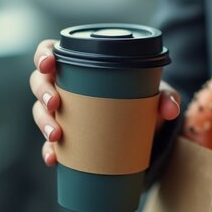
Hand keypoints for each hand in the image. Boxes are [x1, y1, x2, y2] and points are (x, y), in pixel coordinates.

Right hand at [30, 40, 180, 166]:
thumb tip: (171, 109)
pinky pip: (49, 143)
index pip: (51, 52)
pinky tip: (53, 159)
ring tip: (56, 136)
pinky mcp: (65, 137)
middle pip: (39, 82)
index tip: (48, 64)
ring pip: (40, 112)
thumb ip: (165, 96)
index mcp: (78, 66)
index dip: (43, 55)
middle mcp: (64, 86)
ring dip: (43, 123)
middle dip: (43, 92)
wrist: (142, 129)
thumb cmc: (140, 99)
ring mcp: (61, 112)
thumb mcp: (154, 93)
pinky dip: (49, 152)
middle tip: (56, 104)